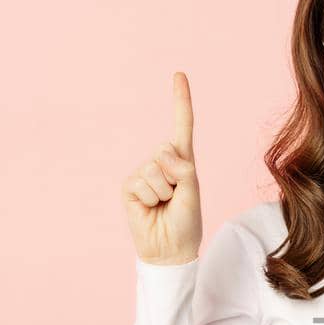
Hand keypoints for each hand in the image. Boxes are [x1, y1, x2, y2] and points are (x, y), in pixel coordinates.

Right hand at [123, 71, 202, 264]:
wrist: (168, 250)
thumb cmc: (186, 223)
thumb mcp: (193, 193)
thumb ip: (184, 170)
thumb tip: (164, 154)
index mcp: (182, 160)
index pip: (181, 125)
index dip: (180, 100)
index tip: (178, 74)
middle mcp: (161, 162)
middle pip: (167, 151)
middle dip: (176, 177)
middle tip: (176, 198)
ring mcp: (143, 173)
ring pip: (155, 169)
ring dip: (164, 192)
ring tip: (164, 206)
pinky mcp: (130, 186)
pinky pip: (142, 183)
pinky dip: (151, 198)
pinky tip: (151, 208)